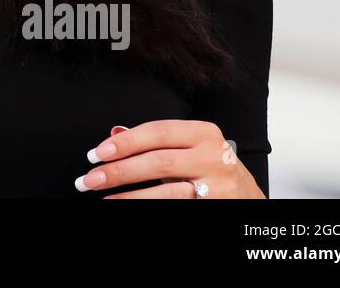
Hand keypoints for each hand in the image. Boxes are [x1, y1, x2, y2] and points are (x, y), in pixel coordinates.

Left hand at [74, 120, 265, 198]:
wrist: (249, 196)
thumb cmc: (212, 166)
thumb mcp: (190, 146)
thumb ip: (155, 140)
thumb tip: (114, 134)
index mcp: (204, 133)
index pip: (157, 132)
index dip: (125, 142)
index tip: (97, 152)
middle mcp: (214, 157)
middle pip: (158, 162)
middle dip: (119, 171)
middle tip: (90, 178)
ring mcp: (217, 186)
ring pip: (166, 191)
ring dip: (129, 196)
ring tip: (103, 197)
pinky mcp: (215, 207)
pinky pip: (175, 207)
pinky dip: (147, 206)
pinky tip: (126, 205)